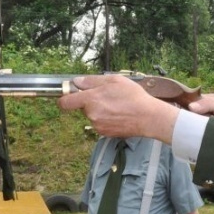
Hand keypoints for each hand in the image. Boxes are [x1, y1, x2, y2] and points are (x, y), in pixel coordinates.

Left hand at [57, 75, 179, 141]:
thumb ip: (92, 81)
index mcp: (90, 100)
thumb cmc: (134, 97)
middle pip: (83, 107)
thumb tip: (76, 82)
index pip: (65, 103)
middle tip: (108, 96)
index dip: (65, 98)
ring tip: (117, 106)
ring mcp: (98, 126)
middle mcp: (91, 115)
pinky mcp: (105, 133)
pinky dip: (107, 119)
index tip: (71, 94)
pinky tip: (120, 115)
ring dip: (100, 111)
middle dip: (92, 102)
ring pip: (93, 116)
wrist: (149, 118)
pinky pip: (100, 124)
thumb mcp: (114, 80)